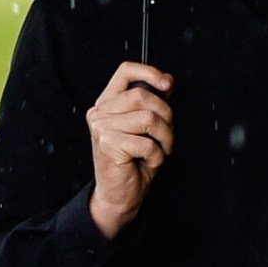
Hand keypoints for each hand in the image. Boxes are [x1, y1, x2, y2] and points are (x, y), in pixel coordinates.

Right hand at [87, 63, 172, 238]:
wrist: (119, 195)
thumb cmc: (133, 161)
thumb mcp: (146, 128)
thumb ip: (152, 103)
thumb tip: (167, 81)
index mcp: (107, 102)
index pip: (125, 71)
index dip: (149, 72)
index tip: (167, 84)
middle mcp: (100, 112)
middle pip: (142, 95)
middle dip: (166, 115)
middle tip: (167, 134)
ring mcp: (102, 128)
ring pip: (149, 119)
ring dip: (165, 137)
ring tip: (161, 149)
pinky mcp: (108, 145)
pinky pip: (148, 143)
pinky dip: (158, 155)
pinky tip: (149, 161)